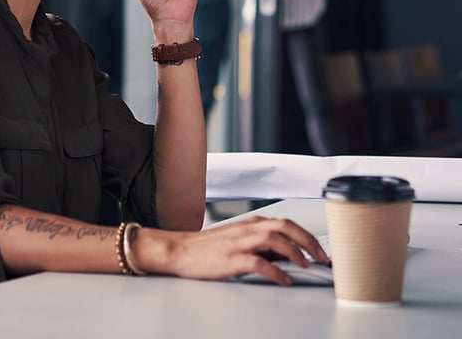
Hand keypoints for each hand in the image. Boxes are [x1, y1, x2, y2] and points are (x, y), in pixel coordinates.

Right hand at [138, 216, 330, 285]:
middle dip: (308, 241)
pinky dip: (276, 271)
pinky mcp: (231, 259)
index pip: (286, 223)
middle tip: (322, 257)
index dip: (307, 236)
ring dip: (295, 252)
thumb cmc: (209, 247)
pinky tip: (284, 280)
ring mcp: (239, 243)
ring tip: (306, 266)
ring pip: (274, 239)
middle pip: (285, 226)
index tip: (321, 251)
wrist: (180, 250)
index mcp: (250, 223)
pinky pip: (258, 263)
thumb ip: (262, 245)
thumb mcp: (239, 241)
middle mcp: (247, 229)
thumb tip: (289, 255)